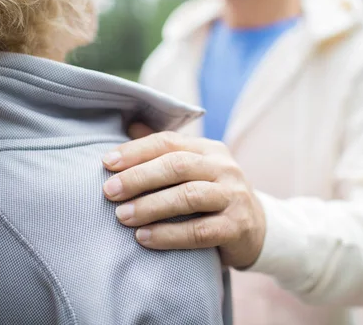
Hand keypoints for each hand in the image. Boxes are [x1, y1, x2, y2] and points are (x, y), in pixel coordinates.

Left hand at [101, 124, 265, 268]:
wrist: (257, 230)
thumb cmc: (213, 197)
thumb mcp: (195, 170)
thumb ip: (166, 151)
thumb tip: (129, 125)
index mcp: (210, 149)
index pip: (169, 142)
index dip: (136, 150)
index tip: (106, 162)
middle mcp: (224, 168)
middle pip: (177, 165)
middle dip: (139, 177)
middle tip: (109, 191)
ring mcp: (233, 196)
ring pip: (188, 196)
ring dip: (151, 206)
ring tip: (122, 216)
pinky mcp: (236, 227)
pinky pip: (199, 231)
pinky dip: (169, 235)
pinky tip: (144, 238)